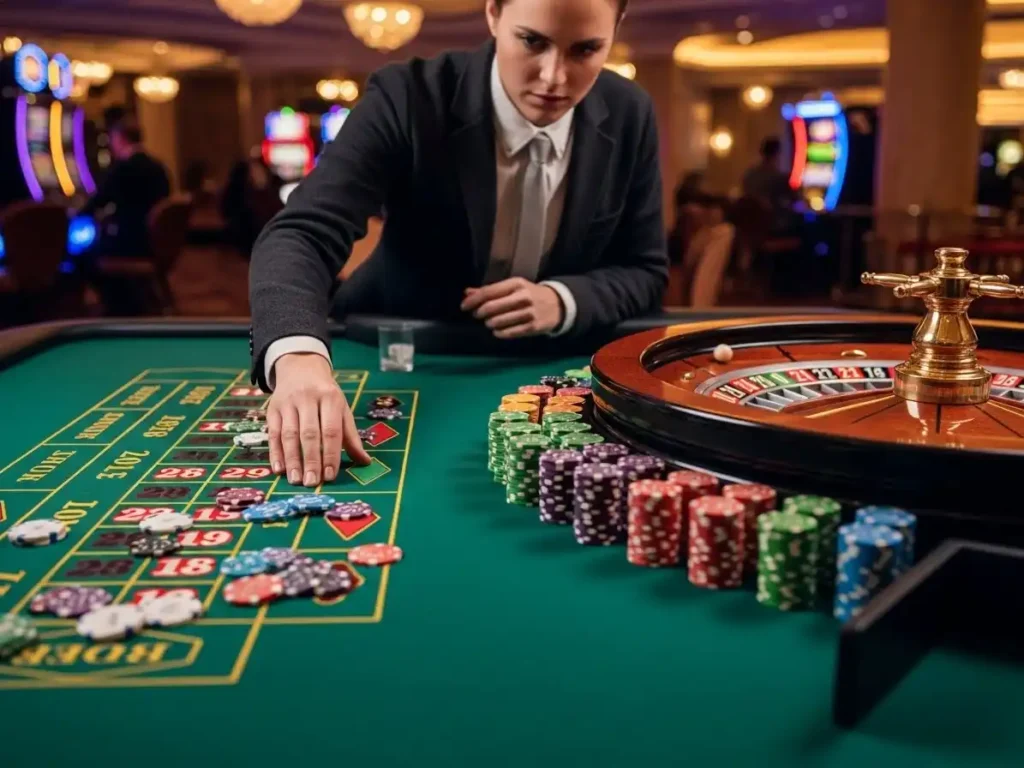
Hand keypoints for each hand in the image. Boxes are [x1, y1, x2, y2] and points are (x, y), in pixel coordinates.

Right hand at [267, 353, 371, 486]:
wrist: (301, 368)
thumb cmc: (326, 395)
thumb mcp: (342, 409)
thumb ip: (351, 436)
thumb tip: (365, 462)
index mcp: (330, 398)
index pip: (331, 430)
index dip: (330, 454)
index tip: (330, 476)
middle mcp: (308, 398)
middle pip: (309, 433)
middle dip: (311, 460)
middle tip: (312, 483)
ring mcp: (288, 403)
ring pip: (288, 434)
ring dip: (292, 460)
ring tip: (296, 480)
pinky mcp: (272, 409)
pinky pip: (272, 433)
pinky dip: (275, 453)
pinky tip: (279, 469)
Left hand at [459, 278, 563, 338]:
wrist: (557, 305)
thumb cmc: (529, 295)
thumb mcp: (512, 288)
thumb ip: (490, 290)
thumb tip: (467, 293)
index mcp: (516, 284)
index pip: (489, 292)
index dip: (473, 300)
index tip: (464, 307)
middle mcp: (522, 297)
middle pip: (491, 307)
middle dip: (479, 313)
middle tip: (477, 316)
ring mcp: (529, 313)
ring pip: (498, 321)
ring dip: (489, 323)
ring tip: (489, 323)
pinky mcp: (533, 327)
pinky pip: (509, 333)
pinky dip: (499, 333)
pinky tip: (497, 331)